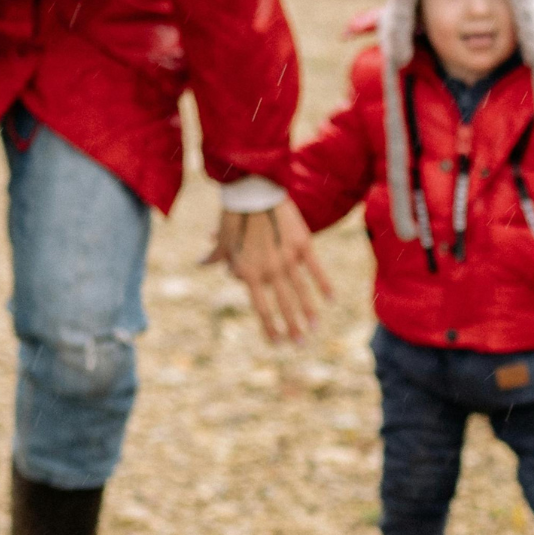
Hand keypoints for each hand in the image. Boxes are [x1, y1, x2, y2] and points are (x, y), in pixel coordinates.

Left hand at [206, 198, 333, 343]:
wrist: (251, 190)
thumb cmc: (233, 214)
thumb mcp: (223, 238)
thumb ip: (217, 256)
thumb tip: (203, 263)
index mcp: (248, 272)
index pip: (261, 308)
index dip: (270, 328)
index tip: (277, 344)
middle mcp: (269, 270)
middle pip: (284, 305)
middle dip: (292, 328)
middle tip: (300, 344)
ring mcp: (288, 258)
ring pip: (301, 291)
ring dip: (308, 312)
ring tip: (315, 328)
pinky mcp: (302, 244)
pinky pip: (315, 269)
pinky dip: (323, 285)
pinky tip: (330, 299)